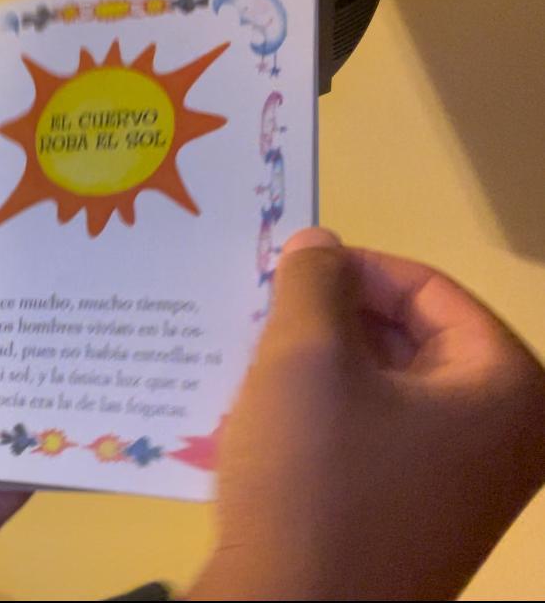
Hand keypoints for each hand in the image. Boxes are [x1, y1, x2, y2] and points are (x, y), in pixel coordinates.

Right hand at [190, 228, 544, 598]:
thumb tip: (319, 244)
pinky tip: (269, 419)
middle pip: (414, 341)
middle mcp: (505, 439)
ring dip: (324, 367)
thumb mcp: (304, 359)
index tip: (285, 271)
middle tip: (265, 316)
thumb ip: (314, 283)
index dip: (354, 268)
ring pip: (389, 393)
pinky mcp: (417, 521)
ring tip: (258, 363)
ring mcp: (463, 489)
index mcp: (506, 389)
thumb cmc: (313, 480)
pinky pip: (377, 442)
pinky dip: (328, 417)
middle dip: (336, 320)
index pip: (431, 291)